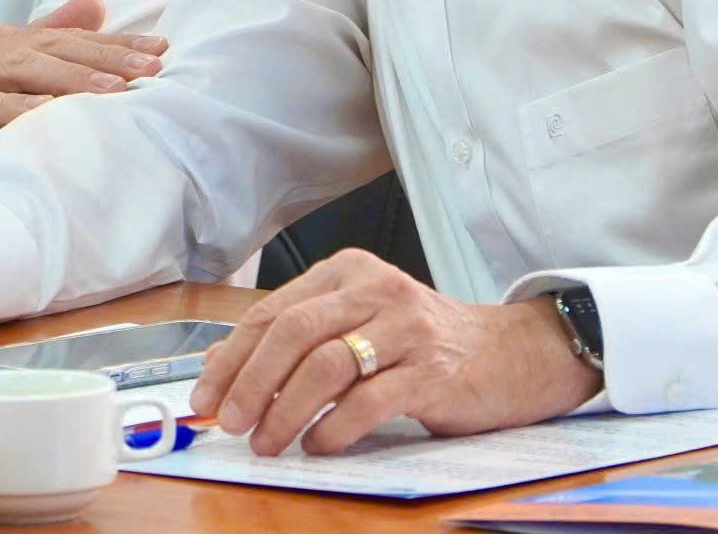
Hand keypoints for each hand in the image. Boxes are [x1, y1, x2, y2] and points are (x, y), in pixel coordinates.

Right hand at [0, 0, 165, 153]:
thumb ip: (43, 36)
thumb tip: (98, 5)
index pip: (67, 38)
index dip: (116, 45)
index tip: (162, 52)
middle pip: (53, 48)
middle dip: (108, 58)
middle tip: (155, 68)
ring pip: (23, 70)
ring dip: (72, 80)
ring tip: (117, 90)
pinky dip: (12, 108)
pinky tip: (46, 115)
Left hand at [189, 250, 598, 455]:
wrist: (511, 353)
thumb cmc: (424, 343)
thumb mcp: (362, 322)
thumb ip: (304, 338)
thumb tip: (229, 372)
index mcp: (349, 272)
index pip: (273, 311)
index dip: (232, 357)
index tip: (205, 397)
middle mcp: (377, 289)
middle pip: (293, 331)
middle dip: (251, 381)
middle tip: (228, 422)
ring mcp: (408, 328)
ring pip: (327, 364)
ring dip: (286, 410)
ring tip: (267, 442)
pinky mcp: (434, 371)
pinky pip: (371, 401)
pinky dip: (336, 427)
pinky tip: (319, 445)